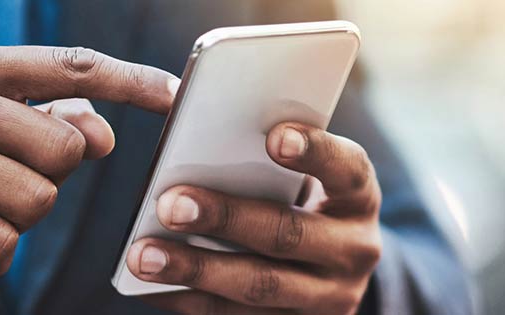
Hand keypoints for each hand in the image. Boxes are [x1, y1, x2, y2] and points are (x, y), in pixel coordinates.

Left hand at [125, 123, 382, 314]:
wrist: (331, 272)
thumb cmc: (301, 204)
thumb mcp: (306, 181)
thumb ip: (268, 163)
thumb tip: (196, 142)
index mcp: (360, 198)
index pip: (347, 169)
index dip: (315, 152)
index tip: (275, 137)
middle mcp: (355, 251)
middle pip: (288, 234)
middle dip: (226, 219)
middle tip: (170, 205)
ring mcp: (331, 298)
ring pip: (260, 287)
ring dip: (196, 270)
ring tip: (144, 255)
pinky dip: (190, 301)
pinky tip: (152, 286)